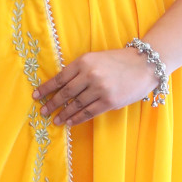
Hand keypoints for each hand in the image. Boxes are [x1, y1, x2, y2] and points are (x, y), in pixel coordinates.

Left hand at [34, 47, 156, 125]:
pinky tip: (70, 122)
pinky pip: (88, 112)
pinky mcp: (109, 101)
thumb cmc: (119, 61)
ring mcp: (100, 89)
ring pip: (75, 105)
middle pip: (65, 93)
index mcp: (84, 61)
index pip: (60, 77)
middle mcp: (90, 74)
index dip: (46, 88)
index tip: (36, 96)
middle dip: (52, 103)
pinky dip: (77, 119)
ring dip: (63, 114)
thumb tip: (61, 87)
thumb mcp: (96, 58)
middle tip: (43, 111)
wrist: (145, 65)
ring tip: (55, 120)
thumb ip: (80, 70)